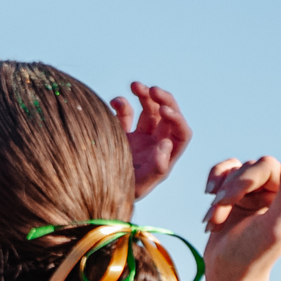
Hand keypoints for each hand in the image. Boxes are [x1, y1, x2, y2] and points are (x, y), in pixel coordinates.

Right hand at [112, 82, 192, 199]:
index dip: (176, 119)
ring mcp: (140, 137)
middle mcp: (157, 143)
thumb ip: (157, 168)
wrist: (98, 194)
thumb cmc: (123, 194)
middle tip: (152, 89)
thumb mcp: (142, 185)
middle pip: (168, 115)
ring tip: (135, 85)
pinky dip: (121, 104)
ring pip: (149, 109)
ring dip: (144, 95)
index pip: (182, 132)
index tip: (163, 110)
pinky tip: (114, 101)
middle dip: (163, 100)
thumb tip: (166, 144)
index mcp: (168, 156)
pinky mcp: (123, 134)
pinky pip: (125, 114)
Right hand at [202, 146, 280, 280]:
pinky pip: (224, 172)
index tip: (226, 201)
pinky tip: (210, 205)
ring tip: (214, 220)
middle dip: (228, 190)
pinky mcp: (240, 195)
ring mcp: (260, 193)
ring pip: (234, 171)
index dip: (243, 180)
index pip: (267, 165)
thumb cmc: (252, 253)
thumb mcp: (276, 224)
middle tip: (217, 214)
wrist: (228, 274)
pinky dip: (213, 185)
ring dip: (218, 195)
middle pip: (249, 167)